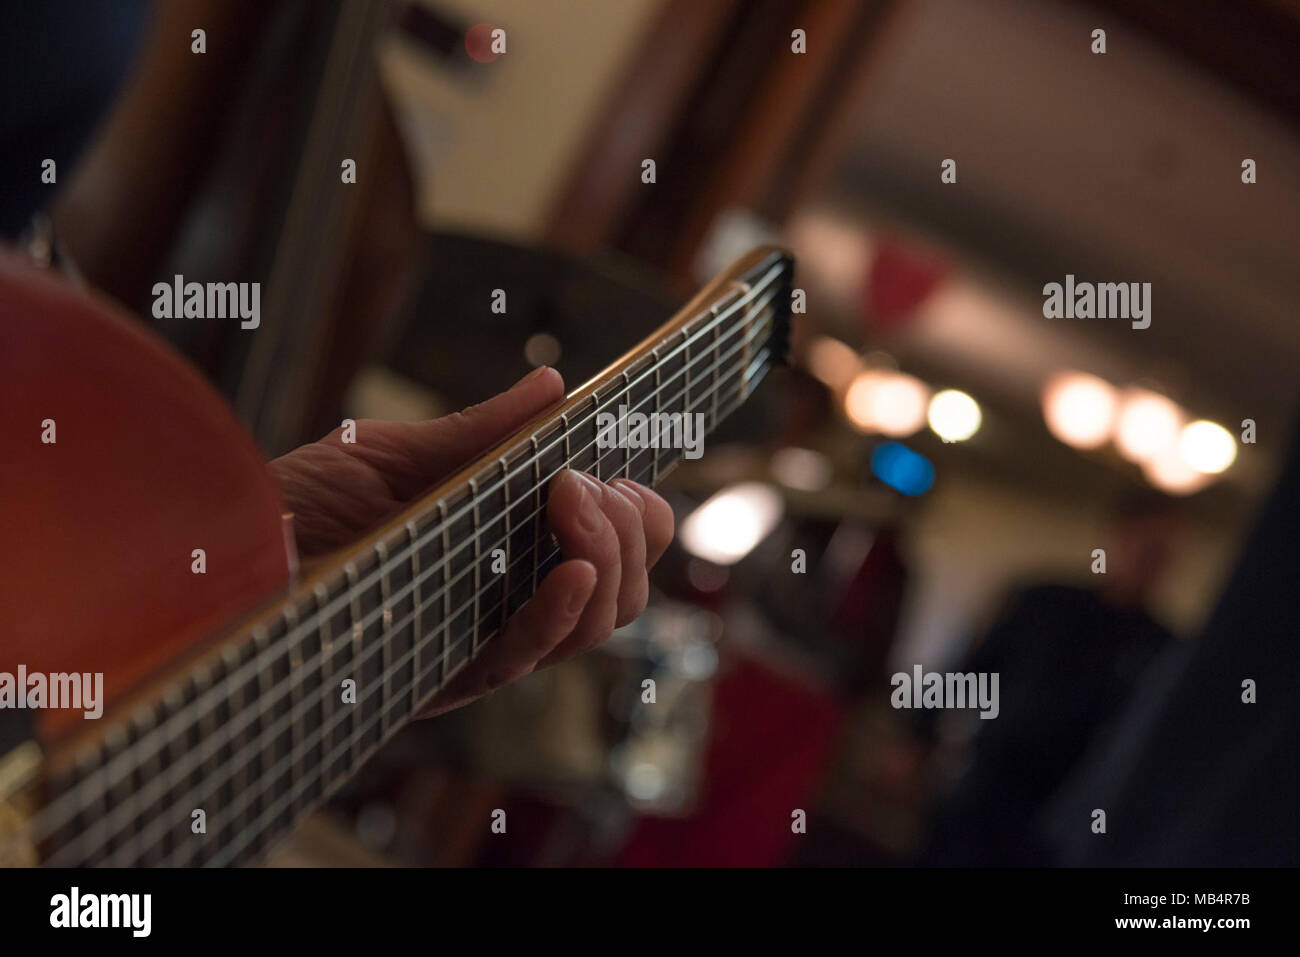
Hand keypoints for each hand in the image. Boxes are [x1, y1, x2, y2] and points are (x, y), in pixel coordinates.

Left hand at [268, 366, 673, 716]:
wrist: (211, 562)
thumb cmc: (294, 508)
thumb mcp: (391, 456)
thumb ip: (479, 434)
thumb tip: (554, 386)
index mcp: (505, 552)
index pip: (608, 548)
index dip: (634, 515)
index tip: (618, 471)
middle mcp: (504, 601)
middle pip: (619, 589)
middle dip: (627, 531)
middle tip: (584, 483)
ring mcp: (479, 640)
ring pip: (593, 622)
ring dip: (605, 558)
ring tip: (572, 501)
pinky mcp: (442, 675)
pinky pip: (526, 655)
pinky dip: (562, 611)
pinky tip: (570, 569)